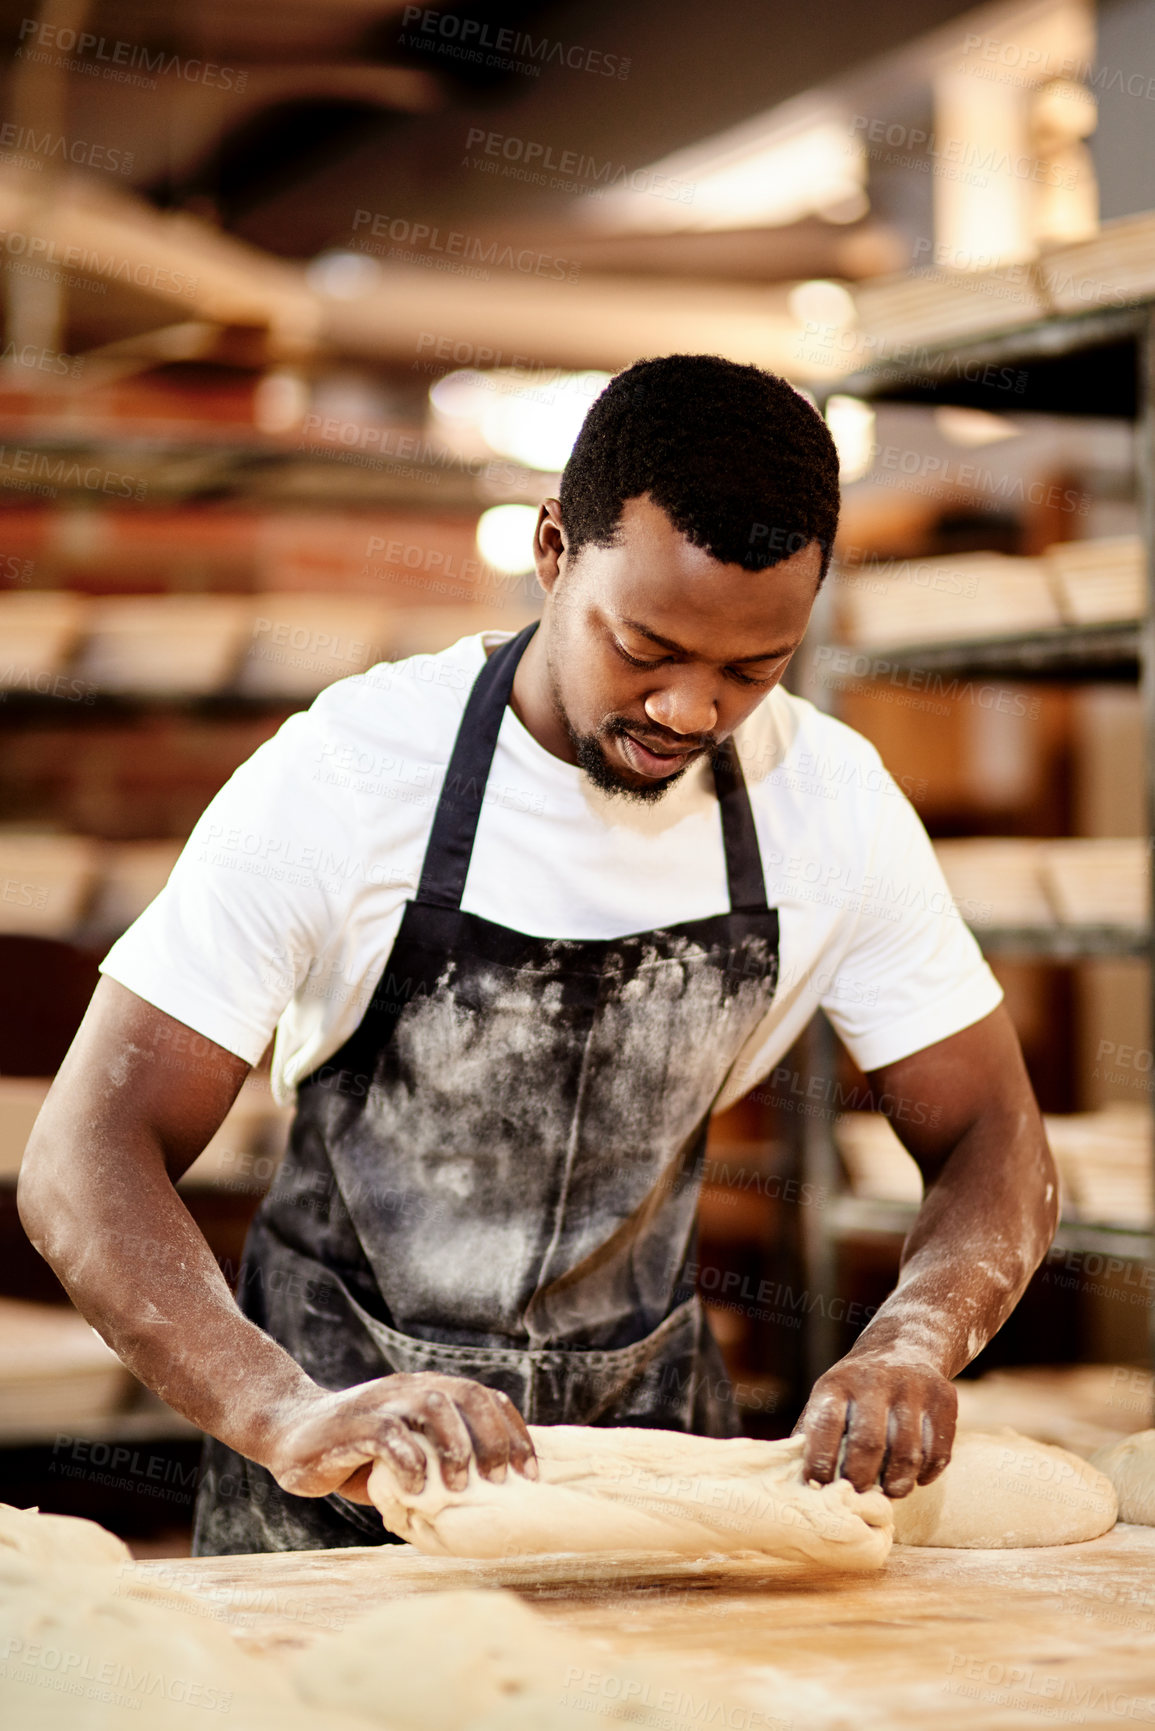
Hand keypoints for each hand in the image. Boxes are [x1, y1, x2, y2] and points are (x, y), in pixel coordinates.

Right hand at [264, 1373, 537, 1504]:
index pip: (486, 1398)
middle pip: (468, 1395)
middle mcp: (411, 1388)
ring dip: (455, 1444)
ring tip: (461, 1485)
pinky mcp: (353, 1422)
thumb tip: (489, 1504)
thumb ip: (437, 1465)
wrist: (288, 1432)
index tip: (530, 1473)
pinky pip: (389, 1433)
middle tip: (502, 1480)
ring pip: (433, 1403)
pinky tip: (416, 1487)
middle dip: (493, 1437)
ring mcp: (382, 1401)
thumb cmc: (355, 1452)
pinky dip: (408, 1460)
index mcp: (430, 1391)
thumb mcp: (404, 1455)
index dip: (514, 1432)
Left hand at [795, 1353, 956, 1497]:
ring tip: (888, 1491)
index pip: (825, 1425)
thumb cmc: (855, 1390)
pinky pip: (939, 1453)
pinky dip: (925, 1475)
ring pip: (907, 1454)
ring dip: (897, 1484)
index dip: (820, 1461)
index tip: (820, 1484)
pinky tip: (914, 1477)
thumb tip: (793, 1481)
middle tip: (858, 1493)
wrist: (904, 1349)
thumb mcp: (828, 1399)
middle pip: (869, 1445)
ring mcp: (913, 1389)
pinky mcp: (944, 1400)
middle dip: (860, 1479)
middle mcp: (876, 1381)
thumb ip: (811, 1435)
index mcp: (838, 1382)